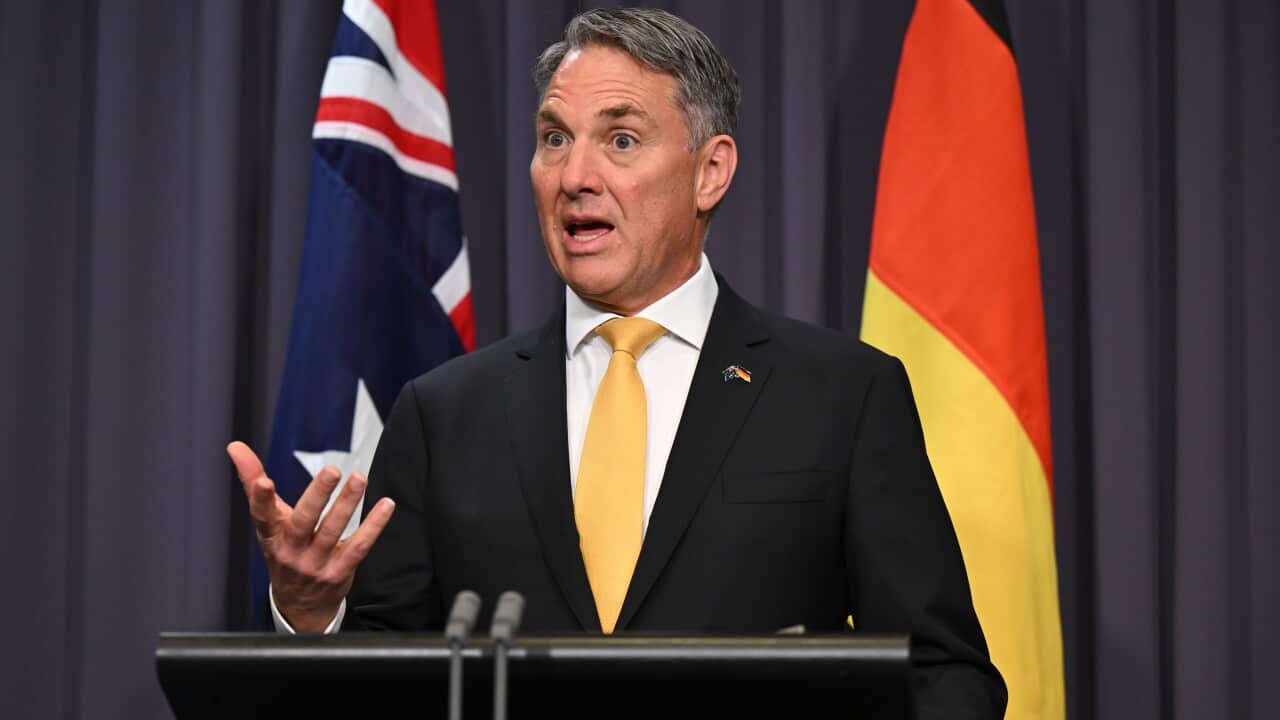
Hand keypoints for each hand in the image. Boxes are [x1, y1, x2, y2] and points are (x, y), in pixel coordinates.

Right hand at [227, 441, 394, 631]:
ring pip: (332, 531)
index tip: (263, 481)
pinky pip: (358, 546)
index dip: (260, 499)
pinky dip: (374, 526)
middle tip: (331, 471)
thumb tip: (235, 446)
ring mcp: (315, 563)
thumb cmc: (284, 550)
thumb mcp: (268, 521)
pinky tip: (386, 505)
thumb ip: (253, 482)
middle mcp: (291, 551)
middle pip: (303, 521)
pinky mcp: (339, 571)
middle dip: (317, 495)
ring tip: (359, 479)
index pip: (262, 515)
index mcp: (271, 535)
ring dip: (347, 503)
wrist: (299, 605)